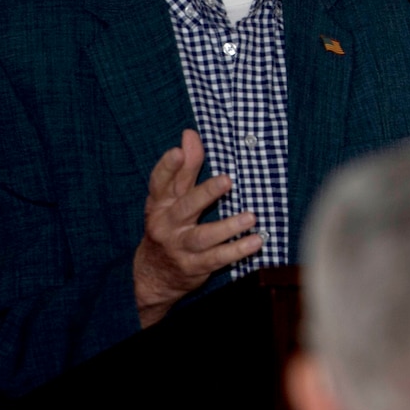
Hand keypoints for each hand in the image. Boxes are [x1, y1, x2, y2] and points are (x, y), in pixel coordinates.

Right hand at [132, 129, 260, 326]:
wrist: (153, 275)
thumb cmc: (168, 226)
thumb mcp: (170, 198)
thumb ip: (184, 168)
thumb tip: (190, 135)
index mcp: (159, 204)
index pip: (160, 182)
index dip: (168, 167)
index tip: (178, 151)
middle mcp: (167, 224)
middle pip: (185, 207)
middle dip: (206, 193)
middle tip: (227, 180)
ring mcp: (179, 247)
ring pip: (203, 236)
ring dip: (228, 226)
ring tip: (251, 216)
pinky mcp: (193, 266)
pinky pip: (217, 258)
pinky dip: (237, 250)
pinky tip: (255, 241)